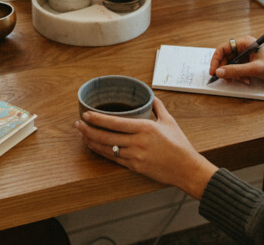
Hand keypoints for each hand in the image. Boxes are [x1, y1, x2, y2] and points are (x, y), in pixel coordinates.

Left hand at [75, 97, 216, 199]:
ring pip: (108, 149)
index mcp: (145, 128)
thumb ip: (158, 107)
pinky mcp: (135, 167)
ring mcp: (135, 156)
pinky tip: (95, 147)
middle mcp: (138, 142)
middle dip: (89, 130)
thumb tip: (151, 96)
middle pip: (107, 137)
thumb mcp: (169, 121)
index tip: (86, 115)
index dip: (98, 120)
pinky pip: (115, 159)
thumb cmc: (179, 144)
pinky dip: (102, 152)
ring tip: (81, 135)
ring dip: (92, 142)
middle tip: (77, 124)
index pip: (116, 123)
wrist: (186, 168)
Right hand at [209, 36, 263, 89]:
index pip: (223, 48)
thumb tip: (219, 72)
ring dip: (234, 73)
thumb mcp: (254, 69)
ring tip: (242, 80)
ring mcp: (247, 55)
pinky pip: (239, 68)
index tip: (213, 71)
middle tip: (225, 79)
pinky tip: (247, 80)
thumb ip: (235, 70)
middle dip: (226, 68)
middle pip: (226, 57)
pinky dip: (240, 75)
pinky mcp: (251, 63)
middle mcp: (244, 47)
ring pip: (232, 64)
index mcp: (245, 42)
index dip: (216, 60)